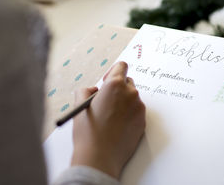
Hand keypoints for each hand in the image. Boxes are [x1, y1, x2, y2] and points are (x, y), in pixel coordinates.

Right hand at [71, 61, 145, 178]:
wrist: (100, 157)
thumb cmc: (88, 131)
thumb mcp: (80, 106)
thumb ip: (86, 90)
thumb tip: (94, 90)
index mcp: (115, 85)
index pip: (122, 66)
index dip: (113, 72)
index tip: (106, 82)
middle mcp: (131, 93)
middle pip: (128, 82)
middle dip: (118, 89)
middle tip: (107, 102)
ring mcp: (139, 107)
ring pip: (132, 98)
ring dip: (124, 103)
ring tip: (110, 118)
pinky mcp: (143, 121)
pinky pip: (136, 112)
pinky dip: (129, 115)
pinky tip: (117, 127)